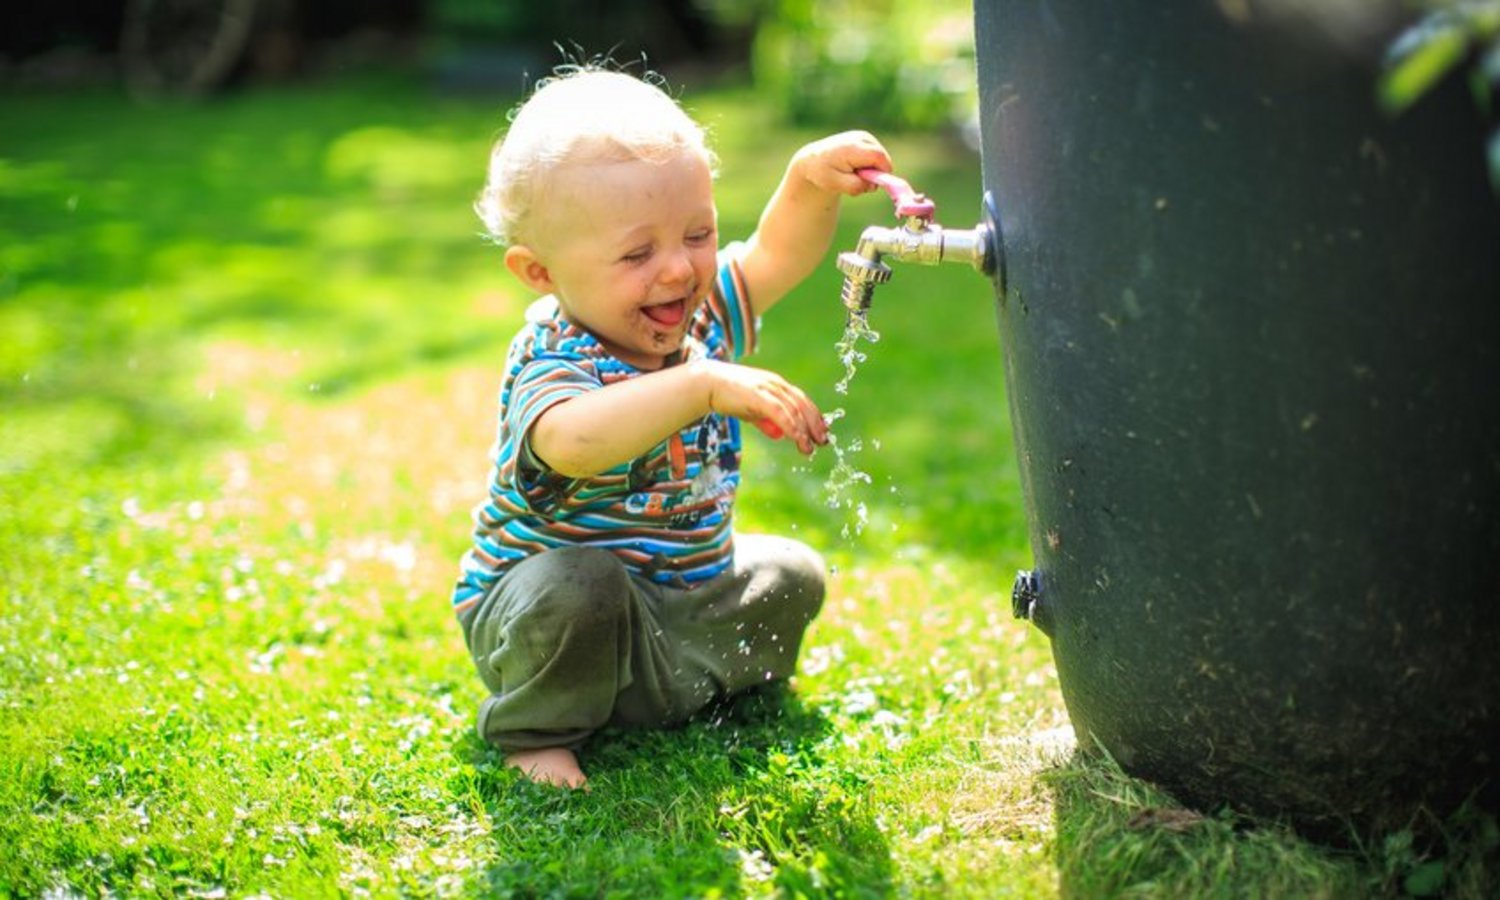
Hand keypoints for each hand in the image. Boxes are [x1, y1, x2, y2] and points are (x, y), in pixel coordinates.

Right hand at [700, 360, 827, 454]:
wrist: (707, 383)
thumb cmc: (728, 396)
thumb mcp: (752, 410)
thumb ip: (766, 421)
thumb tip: (780, 435)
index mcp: (777, 385)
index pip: (802, 400)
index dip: (814, 417)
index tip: (821, 433)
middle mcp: (776, 384)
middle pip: (803, 405)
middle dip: (815, 425)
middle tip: (821, 443)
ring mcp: (768, 388)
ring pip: (794, 410)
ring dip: (804, 430)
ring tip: (808, 448)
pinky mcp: (758, 395)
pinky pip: (780, 412)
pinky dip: (791, 426)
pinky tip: (797, 439)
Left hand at [790, 131, 893, 198]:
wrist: (813, 160)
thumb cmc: (824, 174)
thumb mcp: (836, 185)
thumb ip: (856, 186)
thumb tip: (873, 185)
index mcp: (852, 148)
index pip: (879, 157)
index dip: (882, 172)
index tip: (872, 185)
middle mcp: (859, 137)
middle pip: (882, 156)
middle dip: (876, 172)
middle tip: (860, 181)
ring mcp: (863, 135)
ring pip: (881, 155)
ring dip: (872, 168)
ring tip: (854, 173)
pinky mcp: (865, 137)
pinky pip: (876, 153)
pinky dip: (870, 163)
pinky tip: (855, 166)